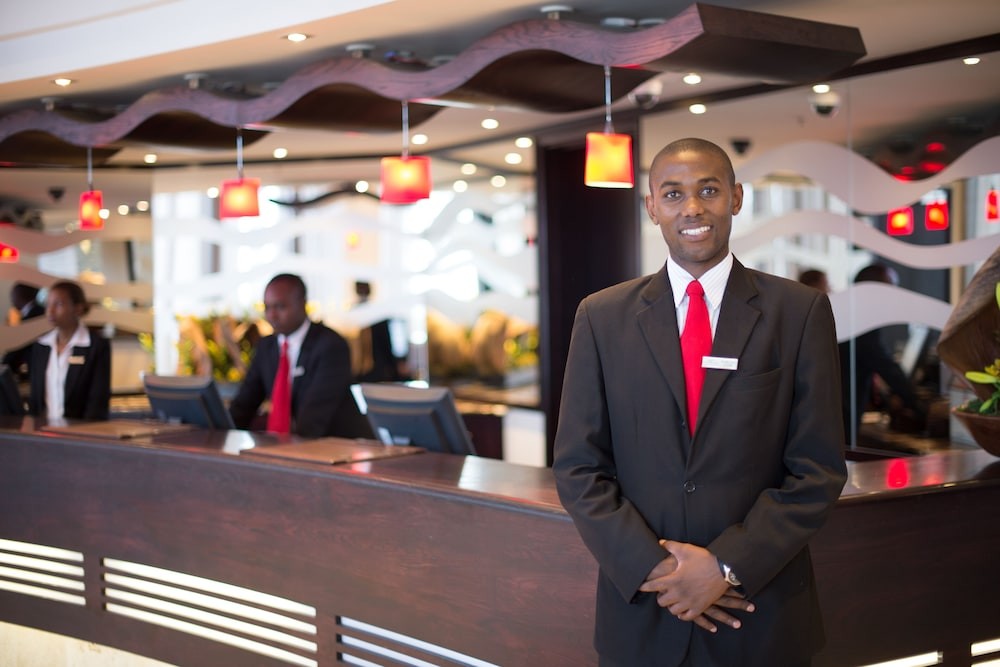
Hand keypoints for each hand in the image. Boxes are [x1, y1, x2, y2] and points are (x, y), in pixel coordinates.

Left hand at [639, 540, 753, 632]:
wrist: (724, 569)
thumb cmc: (704, 558)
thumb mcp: (685, 550)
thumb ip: (670, 546)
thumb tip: (660, 542)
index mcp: (673, 579)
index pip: (653, 586)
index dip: (644, 586)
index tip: (639, 586)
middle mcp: (679, 593)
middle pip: (662, 601)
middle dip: (660, 596)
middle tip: (662, 592)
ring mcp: (690, 602)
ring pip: (673, 610)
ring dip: (671, 606)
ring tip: (672, 600)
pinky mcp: (700, 607)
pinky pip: (687, 617)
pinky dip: (682, 614)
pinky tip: (681, 609)